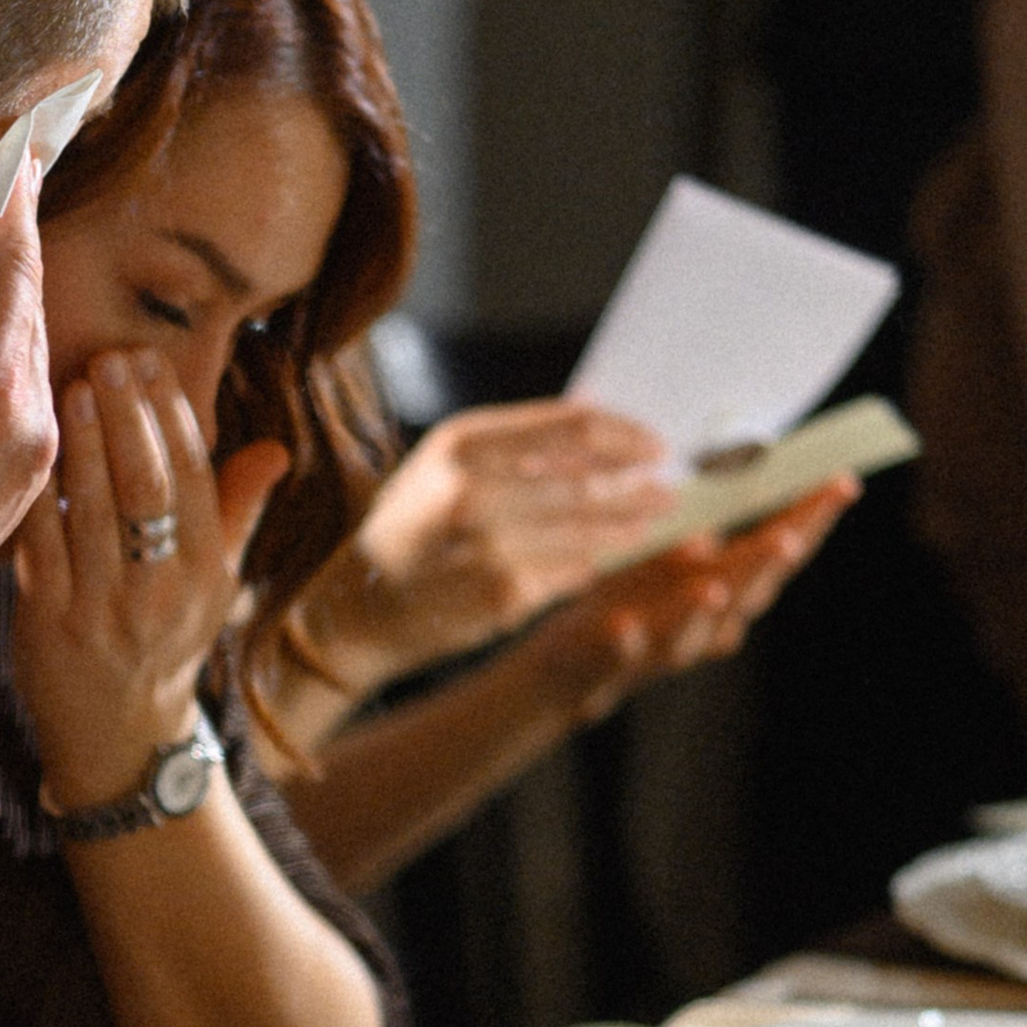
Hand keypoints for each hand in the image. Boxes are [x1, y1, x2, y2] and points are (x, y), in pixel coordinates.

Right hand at [0, 164, 55, 723]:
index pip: (12, 262)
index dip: (14, 197)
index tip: (31, 140)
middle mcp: (34, 415)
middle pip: (28, 302)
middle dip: (9, 248)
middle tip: (9, 181)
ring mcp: (39, 456)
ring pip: (29, 350)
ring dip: (1, 309)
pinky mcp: (30, 484)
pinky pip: (23, 397)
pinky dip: (1, 360)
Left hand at [10, 348, 289, 809]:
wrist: (115, 734)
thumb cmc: (164, 640)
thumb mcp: (215, 585)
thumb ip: (238, 512)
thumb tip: (276, 449)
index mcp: (206, 574)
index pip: (195, 477)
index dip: (173, 414)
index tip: (151, 362)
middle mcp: (161, 592)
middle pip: (148, 486)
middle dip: (129, 415)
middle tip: (109, 358)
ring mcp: (103, 609)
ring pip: (93, 510)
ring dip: (83, 441)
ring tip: (71, 383)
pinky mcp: (48, 623)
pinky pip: (41, 542)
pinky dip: (37, 490)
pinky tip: (29, 446)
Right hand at [292, 400, 677, 687]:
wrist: (357, 607)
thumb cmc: (409, 530)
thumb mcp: (442, 467)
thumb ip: (510, 443)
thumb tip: (596, 419)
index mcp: (462, 444)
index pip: (571, 426)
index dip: (624, 435)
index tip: (654, 445)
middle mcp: (475, 490)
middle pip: (587, 478)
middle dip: (637, 483)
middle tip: (670, 485)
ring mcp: (491, 545)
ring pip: (587, 528)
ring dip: (630, 523)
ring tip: (657, 517)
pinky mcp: (503, 594)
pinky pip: (570, 571)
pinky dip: (595, 563)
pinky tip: (612, 554)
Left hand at [522, 477, 855, 723]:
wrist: (579, 663)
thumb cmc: (635, 594)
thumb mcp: (670, 544)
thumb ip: (704, 515)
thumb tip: (737, 461)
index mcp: (730, 583)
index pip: (780, 548)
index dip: (812, 520)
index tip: (842, 484)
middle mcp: (711, 620)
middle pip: (748, 592)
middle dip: (768, 565)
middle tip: (791, 538)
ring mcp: (663, 644)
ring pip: (693, 631)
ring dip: (703, 610)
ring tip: (714, 587)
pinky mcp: (613, 660)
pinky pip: (622, 652)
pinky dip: (627, 640)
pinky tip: (625, 624)